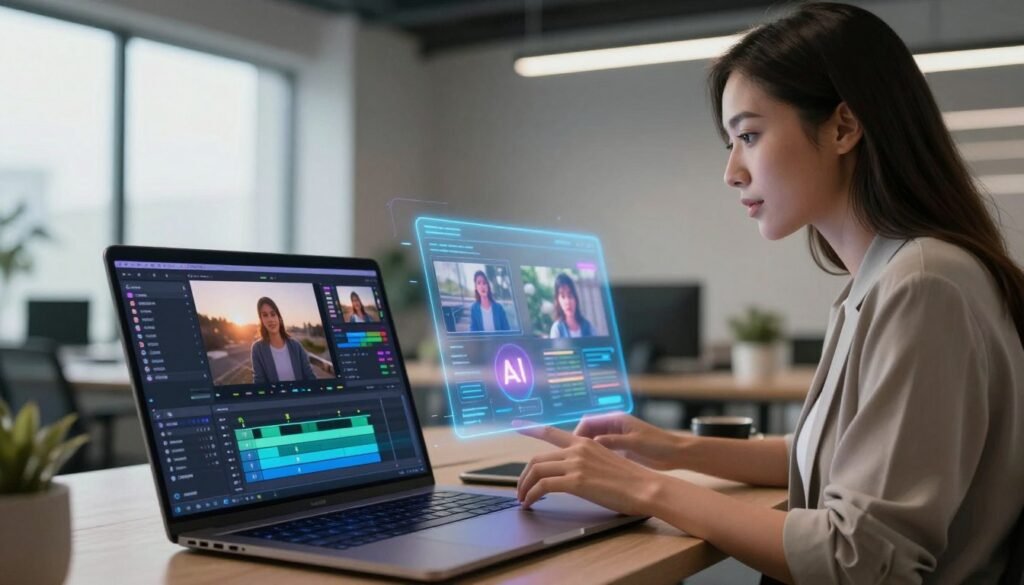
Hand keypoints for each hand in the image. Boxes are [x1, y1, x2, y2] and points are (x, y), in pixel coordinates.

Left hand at [516, 425, 661, 514]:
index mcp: (585, 443)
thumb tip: (577, 472)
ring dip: (524, 486)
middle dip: (524, 475)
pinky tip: (530, 503)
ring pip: (536, 471)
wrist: (647, 487)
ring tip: (522, 498)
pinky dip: (531, 495)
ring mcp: (576, 464)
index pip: (552, 432)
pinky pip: (543, 486)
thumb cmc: (632, 481)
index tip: (516, 426)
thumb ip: (588, 462)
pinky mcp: (576, 481)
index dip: (531, 429)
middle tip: (519, 488)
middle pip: (538, 458)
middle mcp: (578, 449)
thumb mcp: (607, 461)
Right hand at [573, 413, 685, 470]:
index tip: (572, 447)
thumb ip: (614, 441)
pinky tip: (591, 468)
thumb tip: (592, 442)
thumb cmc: (658, 444)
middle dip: (579, 442)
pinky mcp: (621, 449)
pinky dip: (595, 457)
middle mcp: (614, 427)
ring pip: (594, 442)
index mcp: (616, 419)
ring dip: (586, 451)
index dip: (578, 432)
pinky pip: (602, 451)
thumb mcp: (634, 443)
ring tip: (579, 465)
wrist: (676, 454)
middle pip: (588, 431)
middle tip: (572, 458)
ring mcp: (617, 438)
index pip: (588, 421)